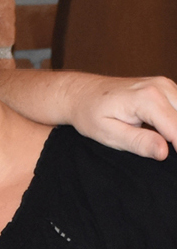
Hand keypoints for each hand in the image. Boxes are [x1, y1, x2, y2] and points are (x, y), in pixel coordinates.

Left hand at [50, 71, 176, 159]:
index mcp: (147, 99)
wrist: (82, 93)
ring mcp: (166, 85)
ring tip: (158, 143)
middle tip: (168, 156)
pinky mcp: (168, 88)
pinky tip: (164, 135)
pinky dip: (176, 123)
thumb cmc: (90, 114)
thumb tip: (165, 153)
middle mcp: (161, 87)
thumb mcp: (108, 134)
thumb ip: (138, 143)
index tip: (172, 163)